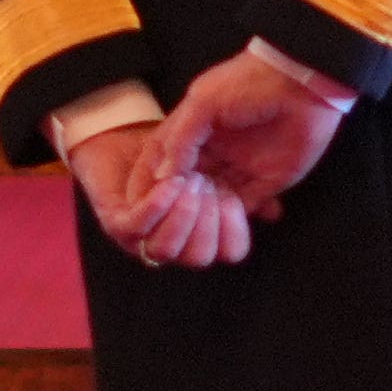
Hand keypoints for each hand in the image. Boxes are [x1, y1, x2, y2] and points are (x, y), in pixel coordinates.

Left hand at [68, 112, 248, 269]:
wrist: (127, 133)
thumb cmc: (177, 152)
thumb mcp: (219, 164)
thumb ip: (247, 187)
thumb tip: (274, 213)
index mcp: (201, 231)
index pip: (228, 251)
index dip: (235, 231)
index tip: (235, 199)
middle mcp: (173, 241)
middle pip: (200, 257)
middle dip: (209, 223)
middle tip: (211, 188)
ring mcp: (142, 237)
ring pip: (167, 250)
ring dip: (183, 218)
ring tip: (192, 183)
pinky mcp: (117, 222)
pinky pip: (138, 227)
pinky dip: (156, 207)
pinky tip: (172, 183)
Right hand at [170, 41, 357, 215]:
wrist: (301, 81)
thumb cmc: (248, 82)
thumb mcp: (204, 102)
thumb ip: (180, 138)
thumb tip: (162, 175)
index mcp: (195, 131)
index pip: (166, 163)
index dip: (153, 182)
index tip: (141, 202)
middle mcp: (215, 153)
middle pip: (189, 188)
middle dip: (180, 203)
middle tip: (174, 214)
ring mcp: (240, 168)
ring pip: (214, 202)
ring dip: (206, 213)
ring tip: (199, 219)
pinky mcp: (267, 182)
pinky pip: (245, 207)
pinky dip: (233, 217)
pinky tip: (224, 218)